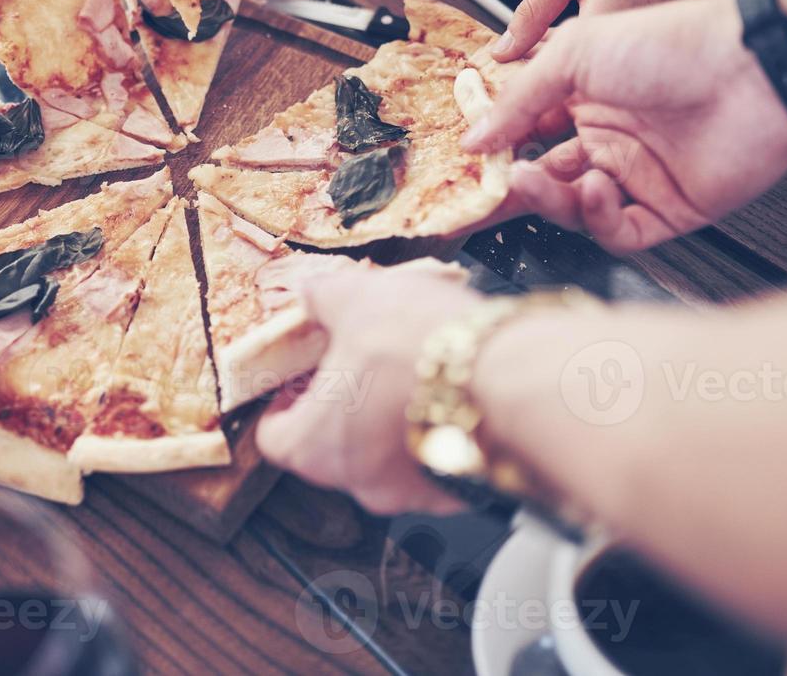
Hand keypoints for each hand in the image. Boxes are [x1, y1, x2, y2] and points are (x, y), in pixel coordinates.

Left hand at [256, 261, 479, 514]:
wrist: (511, 377)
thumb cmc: (423, 347)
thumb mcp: (356, 299)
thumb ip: (323, 298)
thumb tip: (311, 292)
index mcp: (315, 446)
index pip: (275, 437)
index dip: (283, 404)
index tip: (297, 378)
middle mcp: (361, 482)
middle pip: (333, 447)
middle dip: (344, 404)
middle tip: (359, 363)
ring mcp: (414, 493)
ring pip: (387, 456)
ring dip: (392, 420)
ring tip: (411, 371)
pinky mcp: (461, 491)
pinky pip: (436, 461)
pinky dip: (436, 432)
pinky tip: (449, 393)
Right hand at [464, 0, 786, 252]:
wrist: (751, 65)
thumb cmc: (670, 43)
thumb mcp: (573, 54)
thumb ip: (518, 102)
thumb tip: (473, 139)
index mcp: (585, 101)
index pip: (527, 138)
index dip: (496, 153)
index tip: (465, 165)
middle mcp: (611, 140)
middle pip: (547, 181)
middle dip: (510, 191)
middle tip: (478, 198)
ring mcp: (641, 175)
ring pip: (576, 209)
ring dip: (549, 199)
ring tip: (532, 180)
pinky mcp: (672, 208)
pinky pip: (621, 231)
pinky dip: (600, 219)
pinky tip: (598, 189)